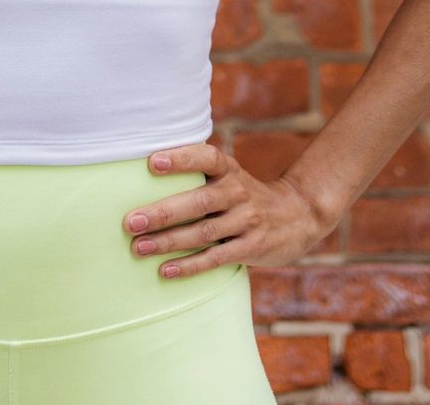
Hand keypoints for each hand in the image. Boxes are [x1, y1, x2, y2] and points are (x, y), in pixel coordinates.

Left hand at [121, 142, 331, 280]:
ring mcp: (246, 221)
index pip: (206, 158)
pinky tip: (165, 270)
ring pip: (203, 232)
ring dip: (169, 242)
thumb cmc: (244, 195)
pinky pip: (216, 258)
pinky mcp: (251, 248)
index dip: (180, 159)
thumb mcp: (230, 176)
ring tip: (139, 247)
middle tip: (131, 222)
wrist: (298, 215)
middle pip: (198, 202)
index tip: (151, 162)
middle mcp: (238, 193)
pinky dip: (190, 265)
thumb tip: (138, 177)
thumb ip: (198, 175)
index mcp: (229, 170)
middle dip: (163, 212)